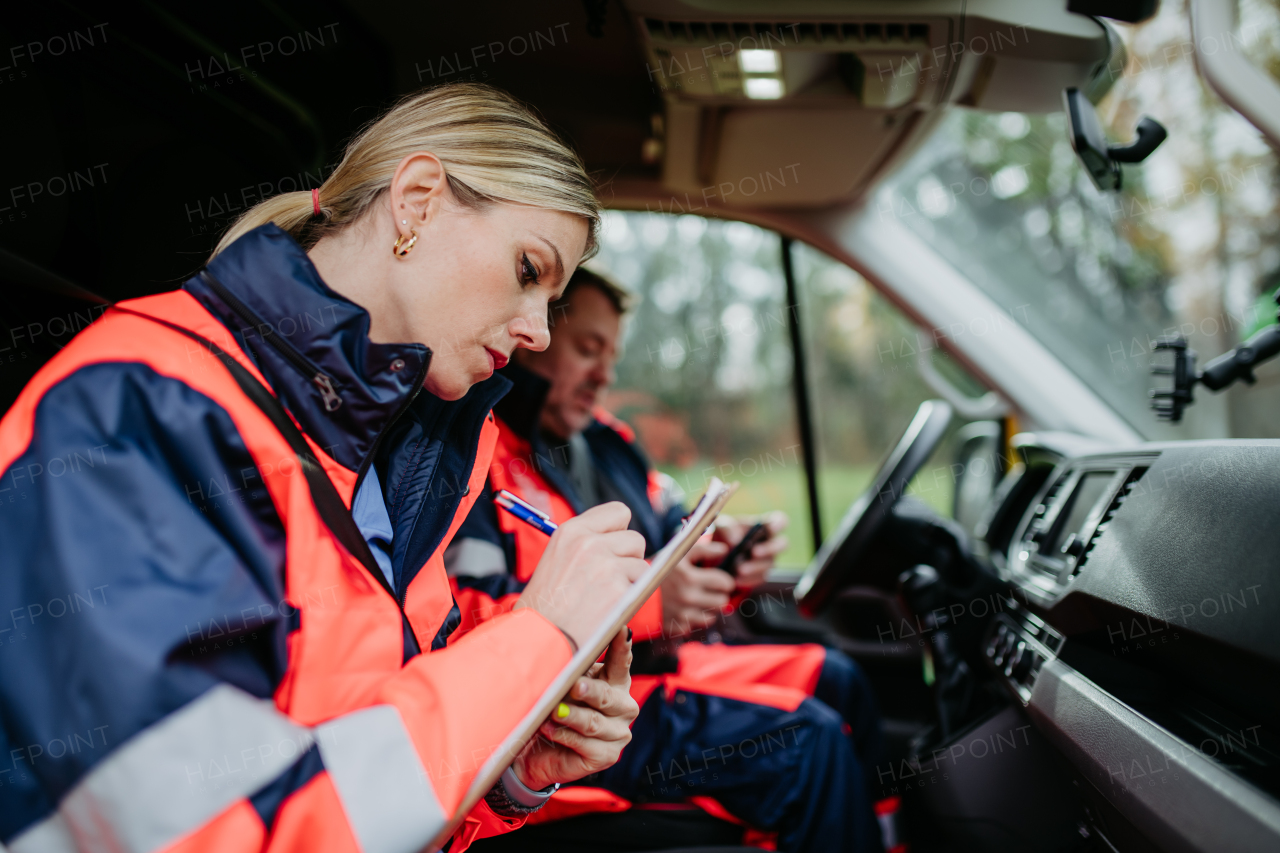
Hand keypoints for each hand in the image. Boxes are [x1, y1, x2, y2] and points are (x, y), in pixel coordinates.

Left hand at [512, 628, 638, 788]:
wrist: (539, 752)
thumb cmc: (554, 708)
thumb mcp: (562, 684)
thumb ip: (567, 667)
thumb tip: (552, 641)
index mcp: (616, 682)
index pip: (621, 662)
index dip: (621, 647)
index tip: (620, 630)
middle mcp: (624, 707)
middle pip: (607, 696)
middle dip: (590, 691)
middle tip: (575, 686)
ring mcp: (618, 733)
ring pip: (593, 723)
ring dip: (571, 716)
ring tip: (553, 711)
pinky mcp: (607, 756)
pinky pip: (585, 744)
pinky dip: (564, 735)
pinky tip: (548, 729)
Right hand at [515, 502, 647, 648]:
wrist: (536, 642)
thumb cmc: (542, 610)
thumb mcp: (554, 562)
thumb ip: (583, 547)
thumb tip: (614, 541)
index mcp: (570, 532)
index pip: (618, 512)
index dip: (619, 533)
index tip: (612, 551)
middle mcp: (588, 543)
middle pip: (635, 539)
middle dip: (628, 560)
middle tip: (608, 583)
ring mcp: (606, 565)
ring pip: (642, 565)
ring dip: (632, 582)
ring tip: (606, 600)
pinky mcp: (619, 590)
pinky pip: (644, 587)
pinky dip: (633, 600)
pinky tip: (611, 611)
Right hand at [659, 537, 733, 637]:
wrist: (631, 589)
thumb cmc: (657, 568)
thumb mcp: (678, 553)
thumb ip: (703, 549)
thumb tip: (725, 549)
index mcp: (691, 577)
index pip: (724, 583)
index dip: (725, 581)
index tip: (721, 580)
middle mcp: (688, 597)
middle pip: (722, 602)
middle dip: (719, 595)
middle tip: (711, 590)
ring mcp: (681, 614)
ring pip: (711, 617)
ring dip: (708, 609)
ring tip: (699, 599)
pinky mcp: (675, 626)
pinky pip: (695, 626)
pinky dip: (693, 619)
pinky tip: (686, 609)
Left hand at [712, 511, 788, 589]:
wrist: (718, 554)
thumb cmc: (724, 533)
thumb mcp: (721, 526)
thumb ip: (727, 528)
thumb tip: (735, 540)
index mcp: (764, 525)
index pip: (781, 521)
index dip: (779, 524)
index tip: (770, 528)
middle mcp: (771, 542)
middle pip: (783, 544)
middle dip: (769, 548)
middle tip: (754, 553)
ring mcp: (768, 559)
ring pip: (770, 564)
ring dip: (755, 567)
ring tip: (739, 569)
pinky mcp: (761, 574)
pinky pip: (760, 578)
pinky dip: (748, 579)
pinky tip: (736, 578)